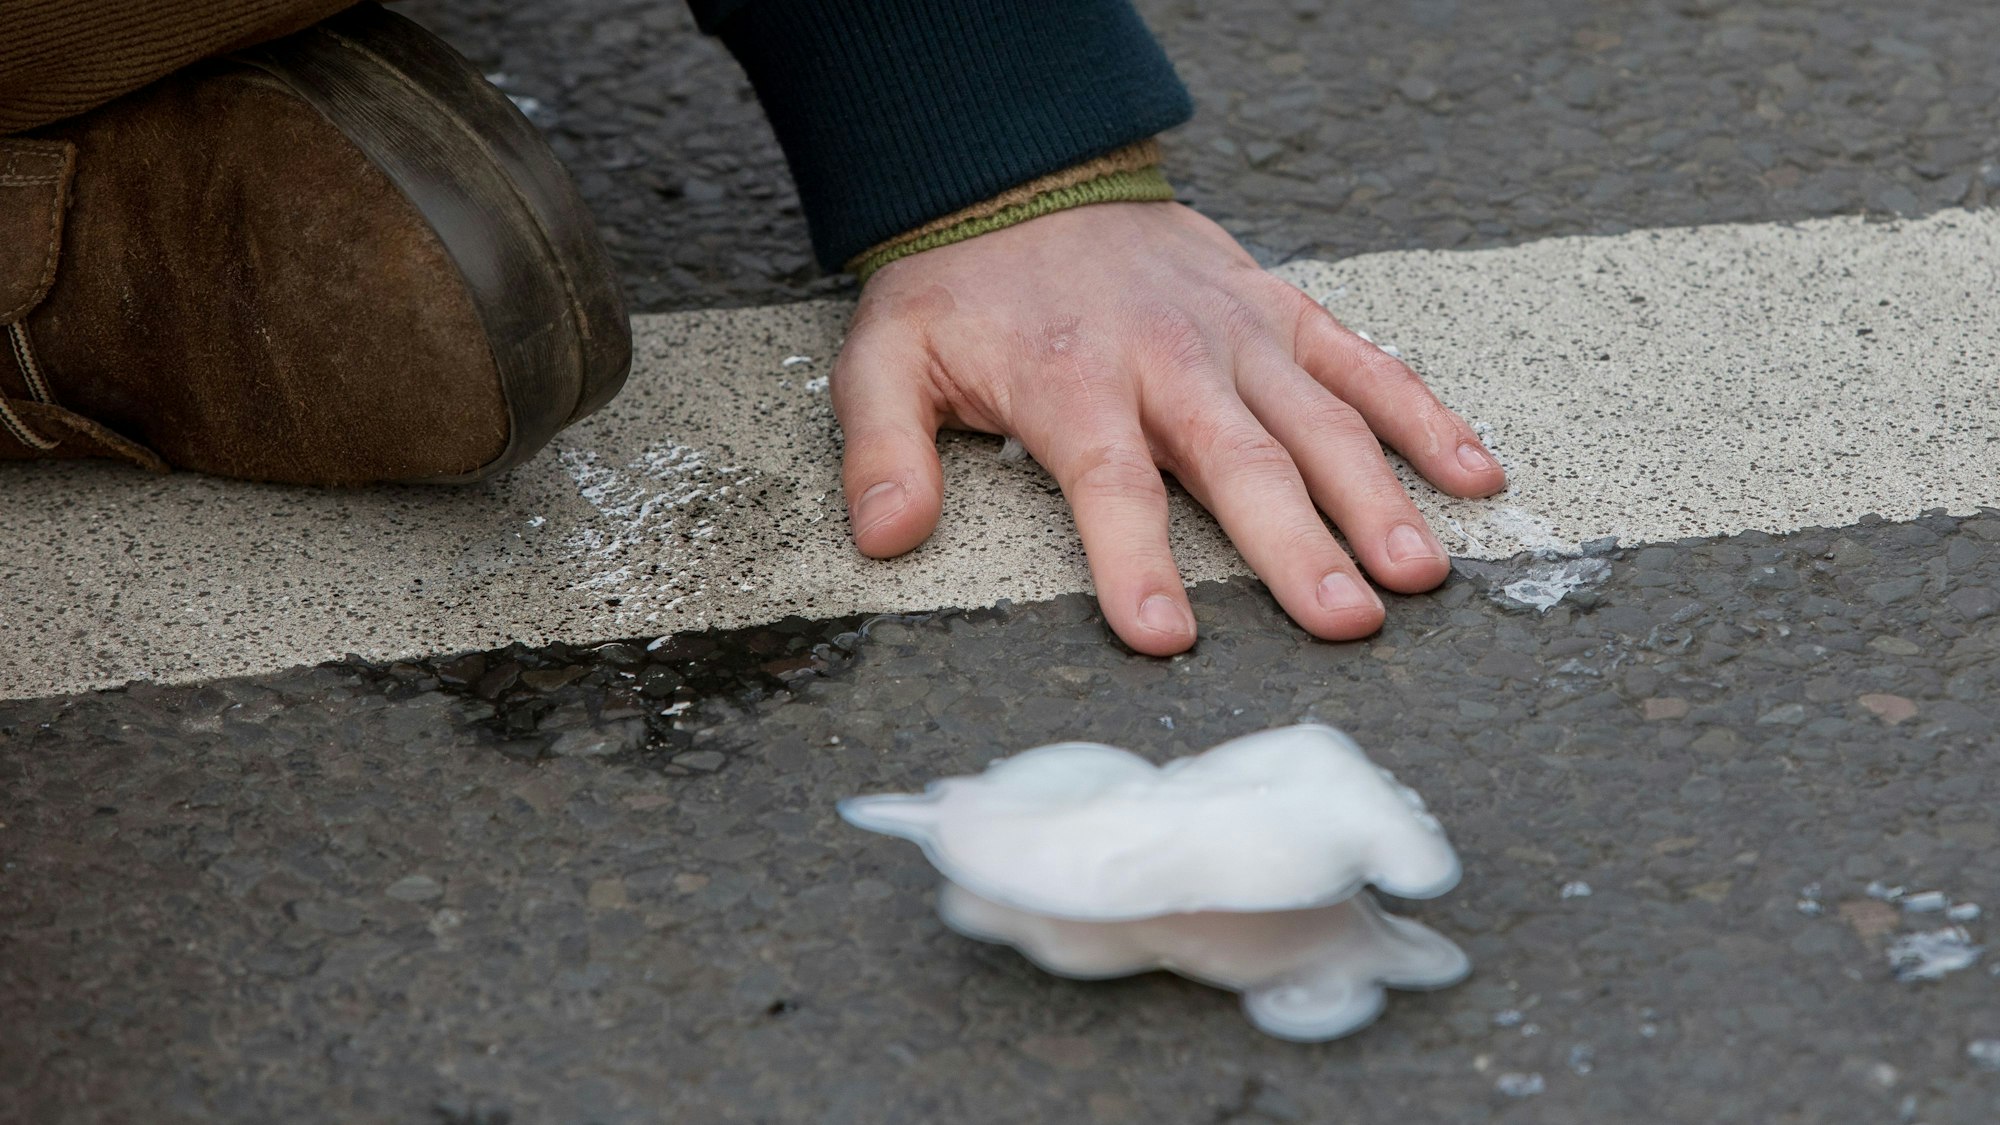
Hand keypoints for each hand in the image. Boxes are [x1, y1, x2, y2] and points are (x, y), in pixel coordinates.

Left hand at [832, 201, 1505, 655]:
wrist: (1029, 178)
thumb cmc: (965, 288)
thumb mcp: (887, 357)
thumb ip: (882, 447)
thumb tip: (887, 537)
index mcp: (1071, 380)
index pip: (1109, 481)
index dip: (1136, 559)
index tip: (1165, 635)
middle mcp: (1167, 359)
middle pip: (1240, 462)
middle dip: (1295, 546)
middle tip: (1345, 622)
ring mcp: (1236, 333)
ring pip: (1319, 419)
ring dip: (1374, 496)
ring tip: (1417, 572)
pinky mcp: (1280, 310)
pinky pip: (1364, 362)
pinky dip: (1423, 416)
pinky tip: (1473, 477)